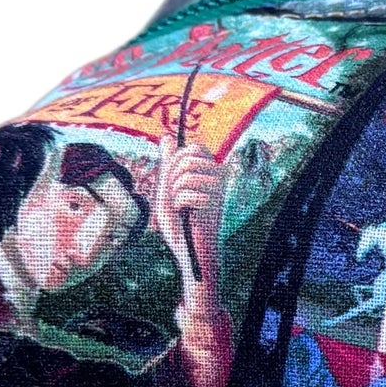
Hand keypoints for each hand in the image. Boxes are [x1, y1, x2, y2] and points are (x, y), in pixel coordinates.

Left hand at [153, 138, 225, 285]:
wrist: (189, 248)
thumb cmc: (179, 221)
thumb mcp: (168, 188)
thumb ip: (169, 163)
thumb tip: (167, 137)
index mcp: (208, 171)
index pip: (193, 148)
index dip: (177, 161)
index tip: (175, 181)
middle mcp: (218, 176)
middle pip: (187, 157)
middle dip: (172, 177)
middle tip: (176, 196)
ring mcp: (218, 188)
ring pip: (186, 174)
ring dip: (175, 193)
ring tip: (182, 207)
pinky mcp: (215, 202)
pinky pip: (185, 193)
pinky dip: (179, 205)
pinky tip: (187, 215)